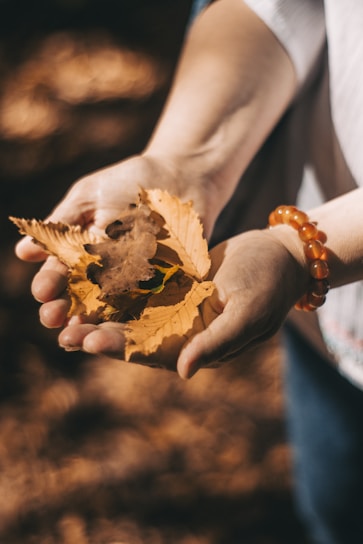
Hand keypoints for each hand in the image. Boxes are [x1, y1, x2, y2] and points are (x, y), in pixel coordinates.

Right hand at [14, 151, 214, 326]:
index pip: (60, 274)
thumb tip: (23, 252)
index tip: (42, 292)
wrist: (181, 177)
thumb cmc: (130, 182)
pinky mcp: (164, 286)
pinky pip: (147, 305)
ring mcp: (134, 282)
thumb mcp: (91, 196)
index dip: (50, 284)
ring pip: (110, 309)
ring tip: (79, 331)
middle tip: (52, 318)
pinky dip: (134, 318)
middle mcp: (105, 273)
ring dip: (92, 323)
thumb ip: (64, 222)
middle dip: (64, 310)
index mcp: (82, 253)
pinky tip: (122, 327)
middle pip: (80, 299)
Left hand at [25, 227, 306, 378]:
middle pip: (136, 337)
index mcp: (200, 345)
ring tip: (66, 316)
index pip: (155, 353)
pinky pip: (142, 288)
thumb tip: (184, 372)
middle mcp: (184, 331)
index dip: (121, 348)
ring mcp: (178, 308)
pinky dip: (117, 288)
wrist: (280, 253)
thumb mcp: (249, 313)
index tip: (89, 342)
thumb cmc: (270, 283)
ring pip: (133, 315)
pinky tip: (90, 284)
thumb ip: (218, 343)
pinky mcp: (175, 285)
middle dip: (101, 335)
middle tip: (65, 334)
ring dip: (102, 315)